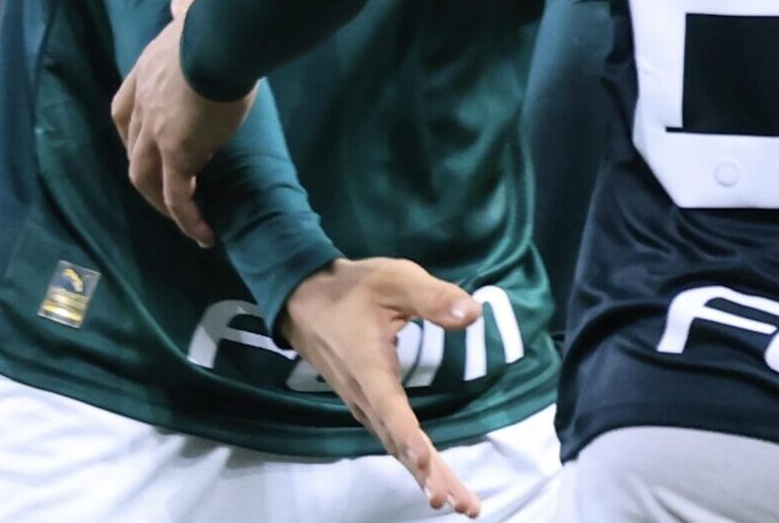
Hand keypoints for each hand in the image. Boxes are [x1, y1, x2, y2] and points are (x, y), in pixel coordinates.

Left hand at [110, 0, 256, 245]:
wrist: (218, 43)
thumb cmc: (210, 30)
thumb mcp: (189, 23)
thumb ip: (183, 15)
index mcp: (141, 79)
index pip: (121, 113)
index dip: (131, 134)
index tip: (146, 145)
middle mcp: (141, 111)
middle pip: (132, 153)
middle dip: (146, 176)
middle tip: (166, 193)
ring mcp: (155, 135)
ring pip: (148, 180)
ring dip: (162, 205)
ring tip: (186, 222)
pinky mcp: (178, 154)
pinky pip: (178, 196)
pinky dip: (187, 218)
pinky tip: (202, 234)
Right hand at [281, 258, 486, 516]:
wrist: (304, 298)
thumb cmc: (351, 287)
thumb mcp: (395, 279)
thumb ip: (434, 297)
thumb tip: (474, 314)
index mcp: (370, 369)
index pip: (392, 411)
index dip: (410, 440)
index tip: (426, 465)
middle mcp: (364, 396)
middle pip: (398, 444)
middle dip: (429, 476)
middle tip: (460, 505)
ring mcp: (362, 403)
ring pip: (395, 446)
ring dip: (424, 475)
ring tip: (455, 502)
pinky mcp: (365, 403)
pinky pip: (390, 437)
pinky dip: (411, 459)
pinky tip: (430, 474)